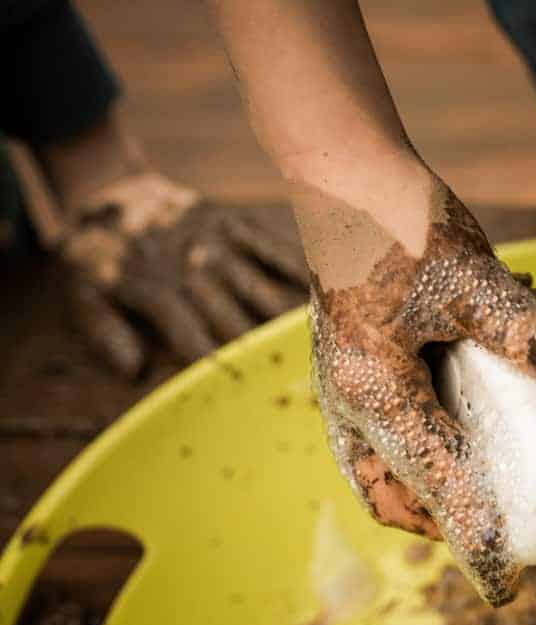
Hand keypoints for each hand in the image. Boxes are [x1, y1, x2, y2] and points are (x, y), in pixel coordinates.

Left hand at [60, 171, 306, 376]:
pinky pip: (270, 247)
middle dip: (262, 351)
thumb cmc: (98, 253)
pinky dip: (296, 269)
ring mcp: (215, 241)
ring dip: (287, 317)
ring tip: (317, 343)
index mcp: (155, 288)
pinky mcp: (231, 221)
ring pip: (259, 286)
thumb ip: (104, 332)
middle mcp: (190, 265)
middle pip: (234, 319)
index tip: (245, 392)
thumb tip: (134, 371)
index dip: (218, 368)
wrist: (108, 189)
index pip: (193, 338)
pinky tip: (319, 290)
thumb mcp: (82, 292)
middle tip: (294, 377)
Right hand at [307, 169, 535, 604]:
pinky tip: (446, 447)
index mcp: (377, 392)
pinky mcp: (349, 370)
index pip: (437, 485)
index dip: (476, 538)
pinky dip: (411, 463)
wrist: (344, 177)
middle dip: (447, 527)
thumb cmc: (401, 223)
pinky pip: (374, 444)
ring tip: (475, 505)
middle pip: (397, 496)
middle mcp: (352, 404)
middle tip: (499, 540)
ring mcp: (342, 390)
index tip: (509, 587)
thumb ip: (521, 324)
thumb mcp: (470, 276)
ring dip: (425, 500)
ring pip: (379, 475)